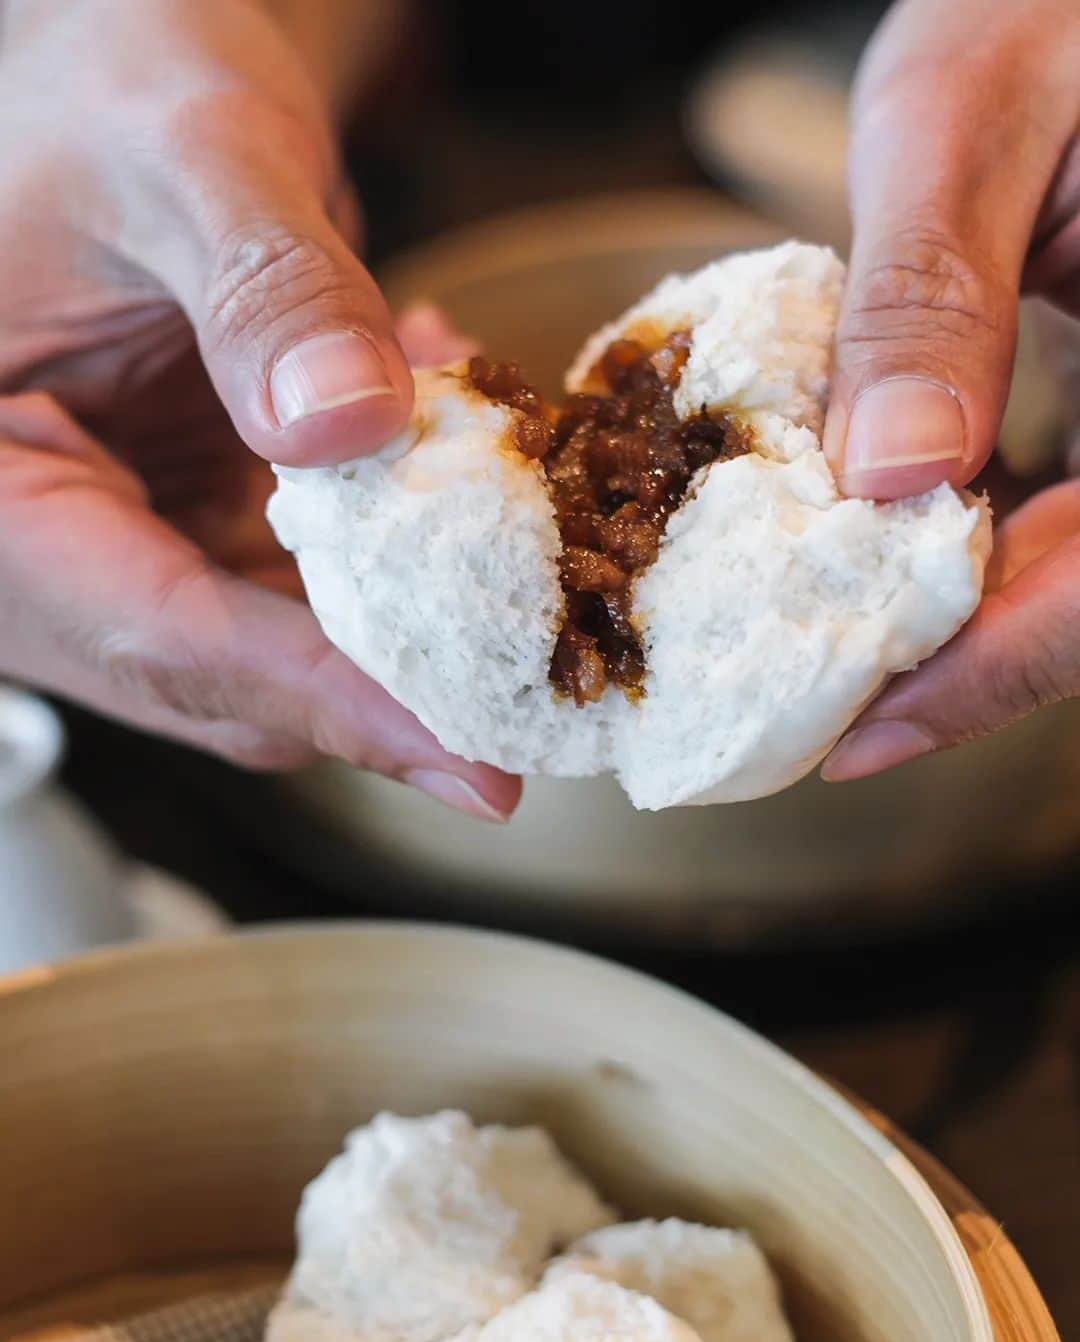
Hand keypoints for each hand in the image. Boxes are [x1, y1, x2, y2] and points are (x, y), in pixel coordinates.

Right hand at [0, 1, 518, 820]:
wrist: (131, 82)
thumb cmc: (115, 90)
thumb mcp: (187, 160)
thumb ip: (267, 290)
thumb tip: (353, 422)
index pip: (157, 631)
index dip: (320, 698)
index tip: (464, 754)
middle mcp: (50, 543)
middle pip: (222, 676)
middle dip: (384, 699)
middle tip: (530, 718)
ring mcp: (128, 540)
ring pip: (278, 648)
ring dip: (411, 618)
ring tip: (518, 549)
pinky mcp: (198, 522)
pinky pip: (310, 582)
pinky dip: (403, 550)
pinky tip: (453, 452)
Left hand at [821, 0, 1079, 781]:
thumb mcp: (971, 116)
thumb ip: (927, 295)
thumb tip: (884, 475)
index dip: (989, 675)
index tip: (859, 738)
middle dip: (959, 668)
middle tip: (817, 721)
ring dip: (962, 618)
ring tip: (832, 658)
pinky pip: (1077, 509)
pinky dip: (982, 545)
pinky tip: (888, 554)